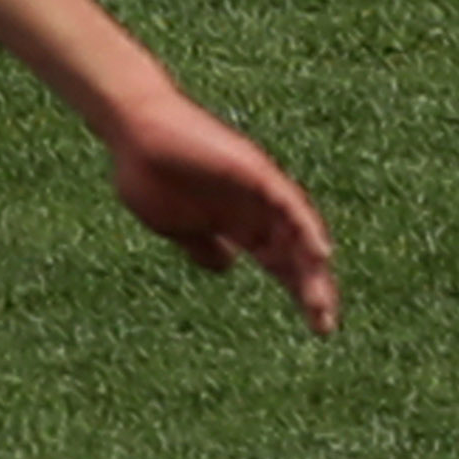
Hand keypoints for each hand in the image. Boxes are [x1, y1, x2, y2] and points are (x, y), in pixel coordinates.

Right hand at [105, 87, 344, 335]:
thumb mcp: (177, 226)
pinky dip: (304, 226)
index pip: (281, 261)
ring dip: (312, 264)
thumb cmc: (148, 175)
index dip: (298, 289)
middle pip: (295, 251)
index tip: (317, 325)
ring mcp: (258, 188)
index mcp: (239, 223)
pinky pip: (287, 201)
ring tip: (323, 300)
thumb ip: (204, 245)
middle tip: (325, 324)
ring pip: (297, 230)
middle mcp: (257, 207)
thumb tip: (228, 266)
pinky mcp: (252, 170)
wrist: (132, 133)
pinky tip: (318, 253)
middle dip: (311, 287)